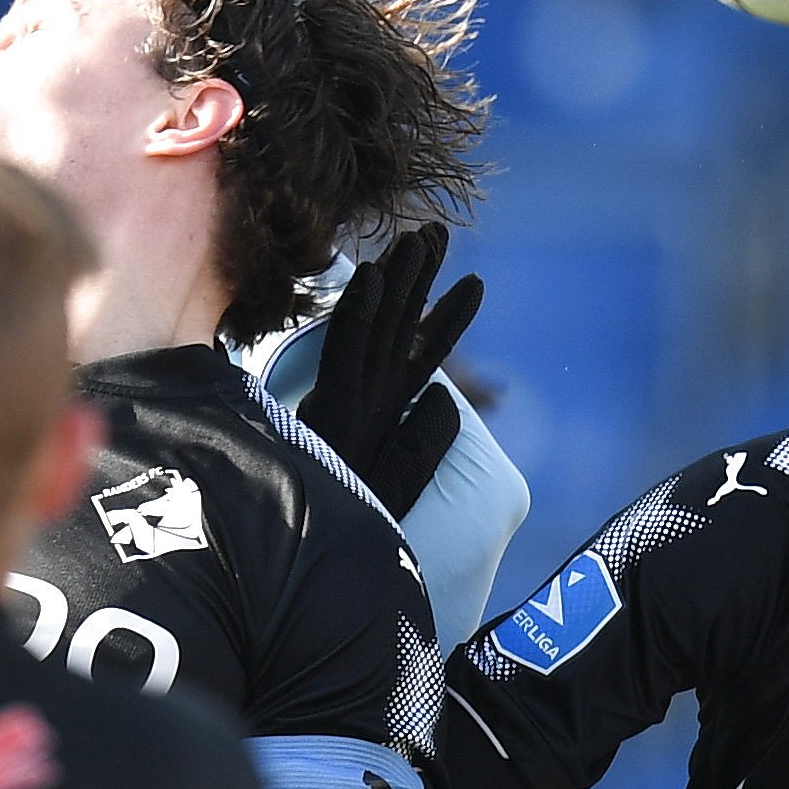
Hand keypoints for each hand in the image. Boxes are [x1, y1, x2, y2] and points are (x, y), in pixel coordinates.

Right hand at [295, 224, 483, 518]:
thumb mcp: (404, 482)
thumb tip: (446, 397)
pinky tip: (373, 276)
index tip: (476, 284)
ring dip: (396, 279)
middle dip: (420, 278)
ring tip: (419, 238)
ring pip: (376, 325)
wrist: (311, 556)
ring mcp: (348, 397)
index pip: (424, 354)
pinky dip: (359, 313)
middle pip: (400, 325)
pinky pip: (346, 350)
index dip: (449, 318)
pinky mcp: (330, 407)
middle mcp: (367, 395)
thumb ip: (427, 440)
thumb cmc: (352, 525)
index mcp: (384, 410)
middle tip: (438, 232)